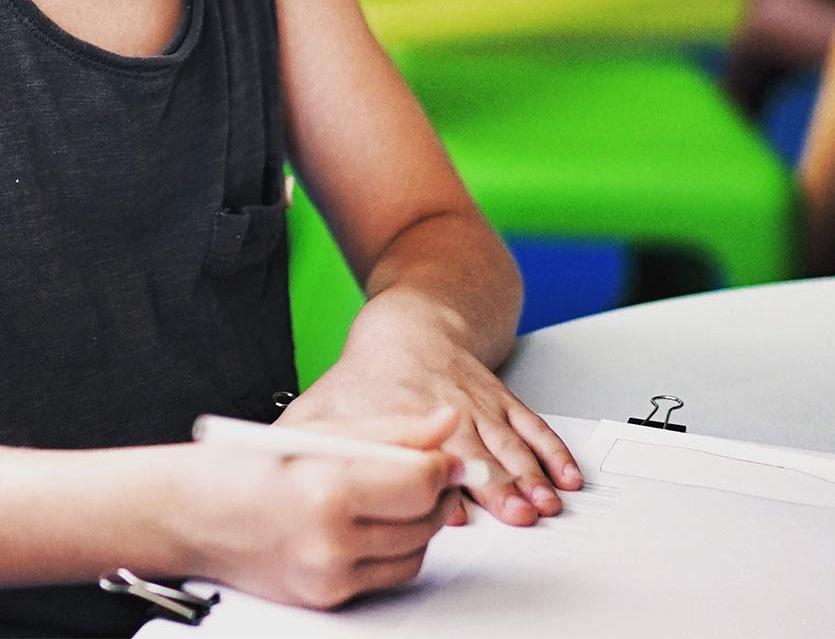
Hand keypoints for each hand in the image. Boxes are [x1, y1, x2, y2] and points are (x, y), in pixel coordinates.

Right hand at [178, 405, 472, 610]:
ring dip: (418, 523)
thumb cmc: (240, 466)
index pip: (417, 483)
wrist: (189, 516)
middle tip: (432, 468)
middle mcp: (331, 543)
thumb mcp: (316, 432)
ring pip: (413, 553)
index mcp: (327, 491)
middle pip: (422, 521)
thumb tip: (444, 424)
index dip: (442, 465)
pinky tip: (373, 521)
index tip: (448, 453)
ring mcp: (331, 578)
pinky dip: (392, 549)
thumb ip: (389, 430)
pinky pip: (387, 575)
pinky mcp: (329, 599)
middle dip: (435, 492)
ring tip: (396, 492)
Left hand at [273, 337, 581, 527]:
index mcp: (403, 412)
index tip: (452, 509)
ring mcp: (479, 405)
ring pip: (509, 442)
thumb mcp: (328, 401)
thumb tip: (269, 466)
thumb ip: (306, 438)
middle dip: (498, 484)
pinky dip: (552, 452)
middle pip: (476, 451)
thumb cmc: (370, 371)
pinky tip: (565, 476)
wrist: (413, 321)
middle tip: (518, 513)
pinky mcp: (502, 401)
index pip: (422, 451)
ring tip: (544, 502)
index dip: (437, 481)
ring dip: (529, 475)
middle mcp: (447, 409)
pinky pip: (533, 426)